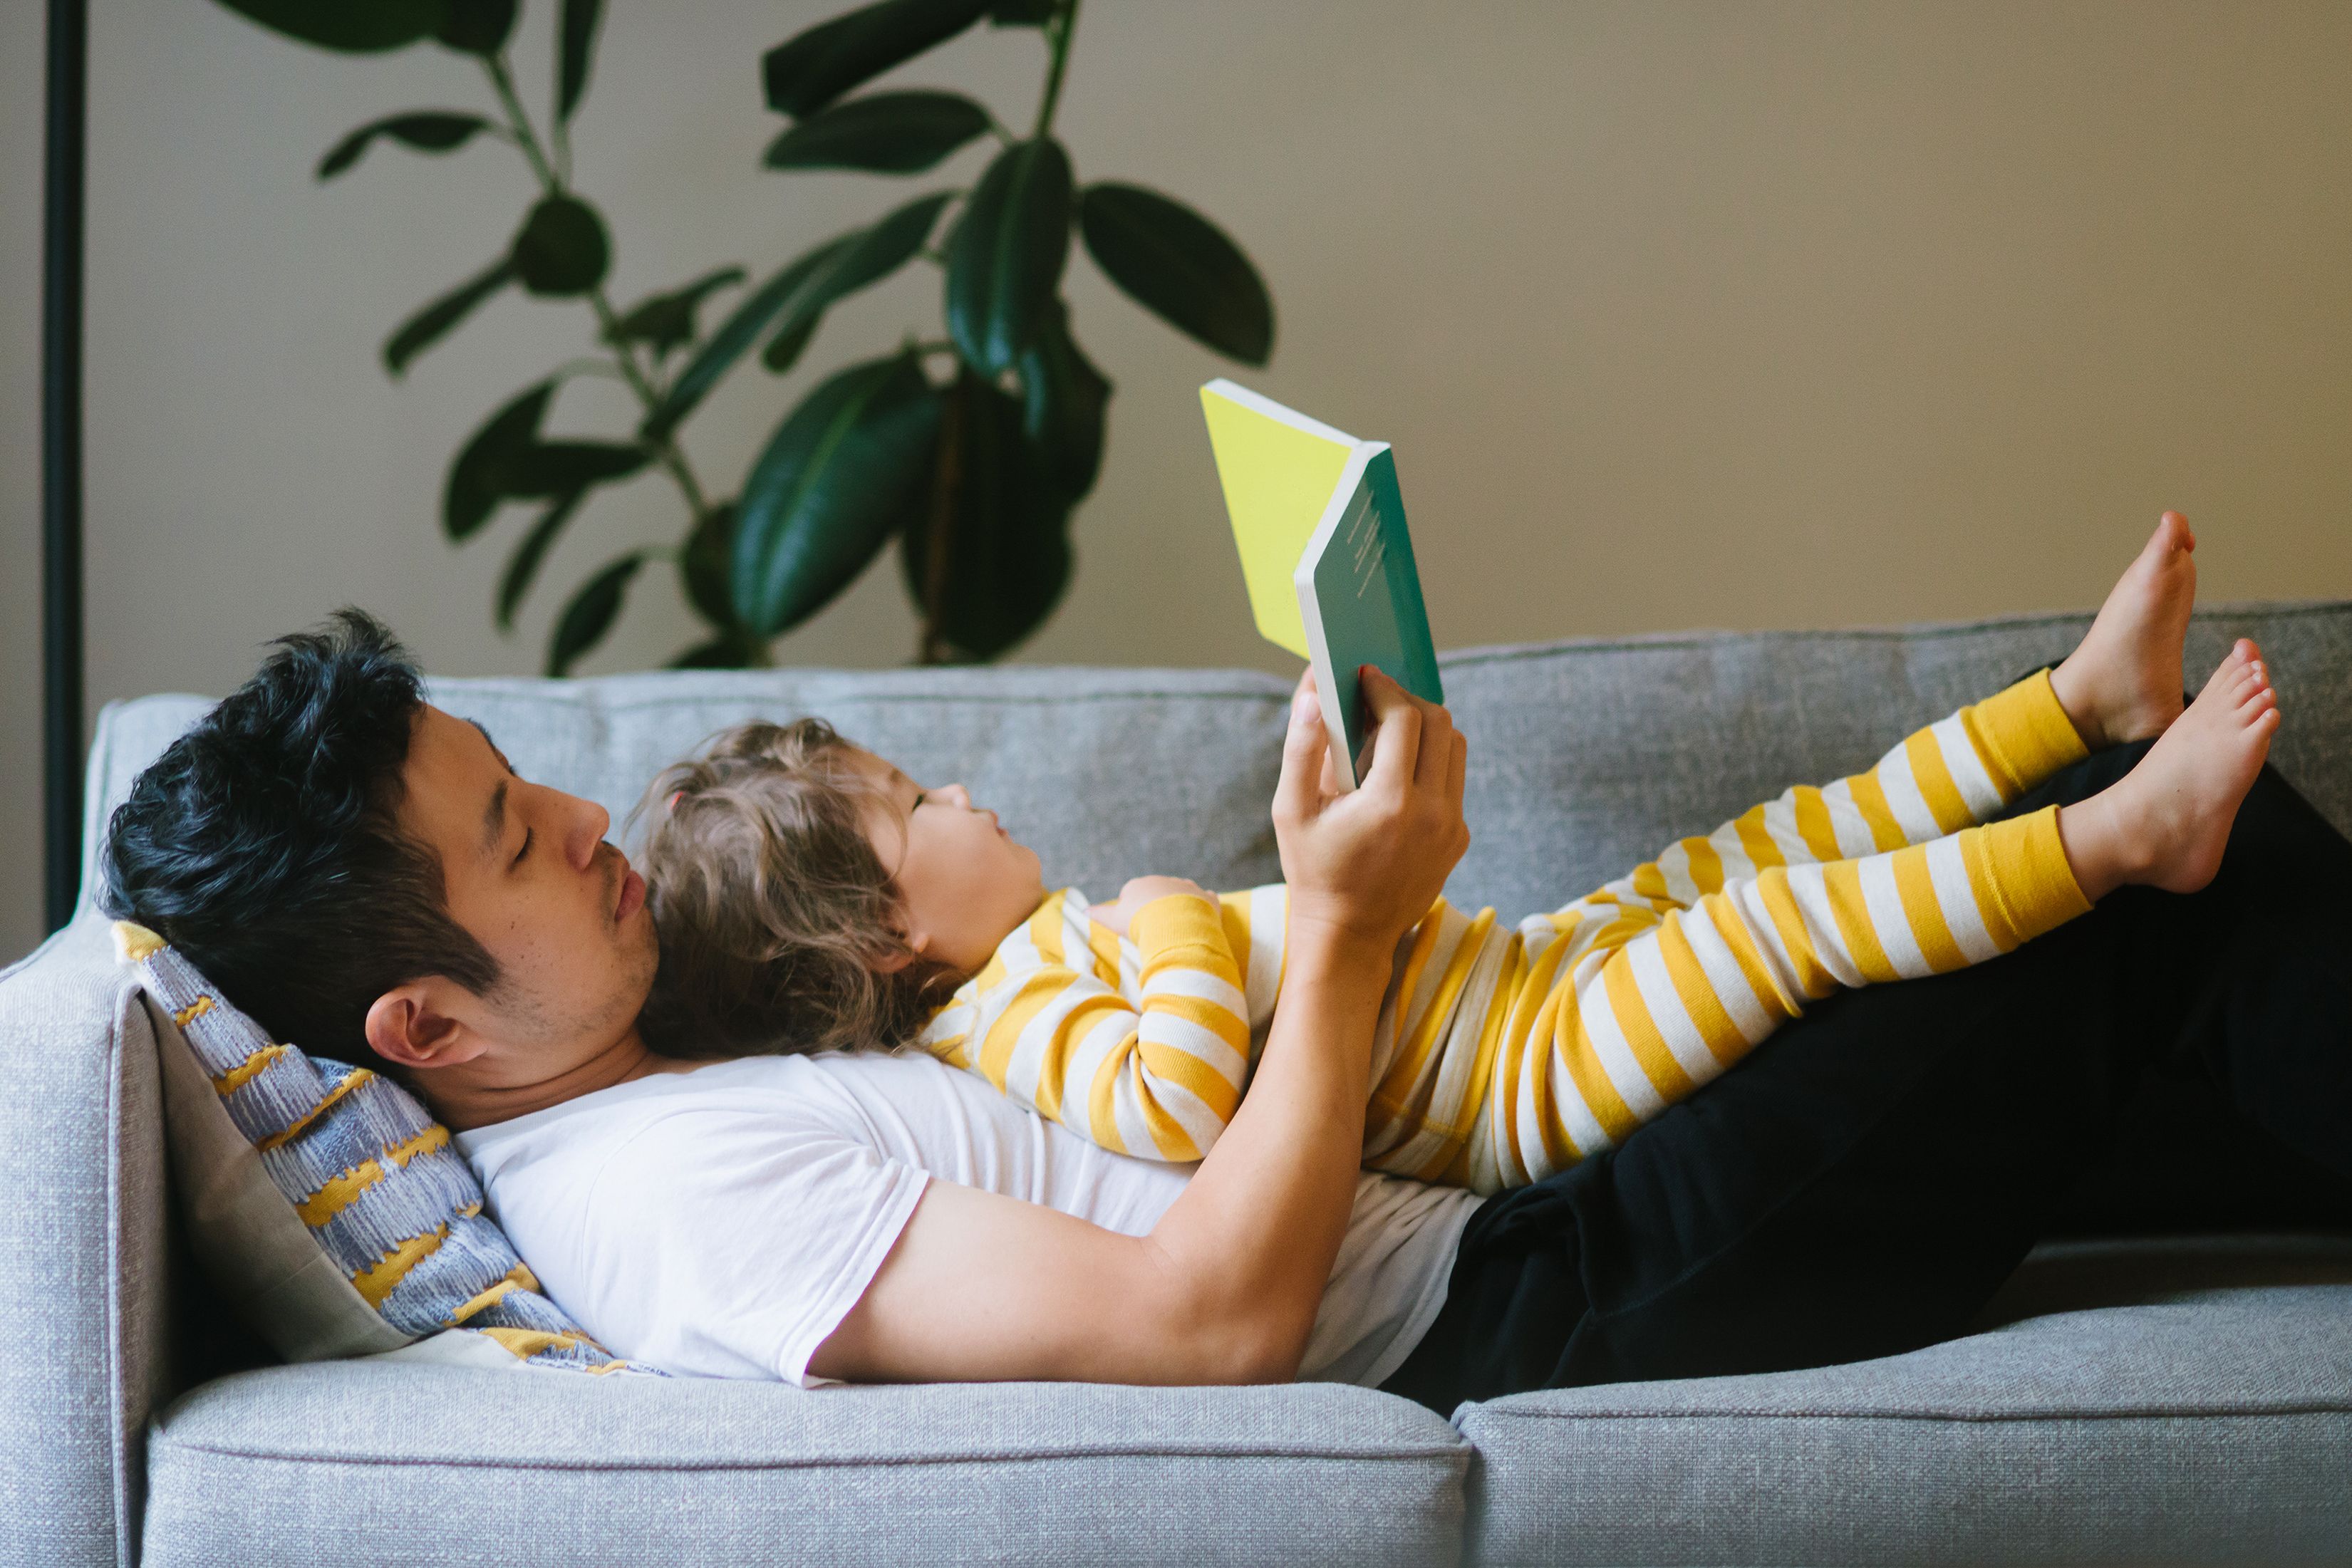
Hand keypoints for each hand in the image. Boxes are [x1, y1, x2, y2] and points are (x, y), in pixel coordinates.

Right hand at [1087, 875, 1212, 936]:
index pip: (1131, 894)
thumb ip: (1097, 914)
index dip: (1131, 910)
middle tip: (1155, 928)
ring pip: (1182, 893)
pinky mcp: (1206, 898)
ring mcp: (1187, 887)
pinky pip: (1206, 899)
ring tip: (1178, 926)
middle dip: (1157, 906)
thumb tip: (1082, 911)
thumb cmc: (1139, 922)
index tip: (1133, 925)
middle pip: (1158, 893)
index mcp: (1140, 885)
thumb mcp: (1112, 920)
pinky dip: (1204, 907)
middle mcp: (1164, 881)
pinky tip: (1202, 919)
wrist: (1174, 924)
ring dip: (1181, 905)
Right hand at [1271, 665, 1468, 955]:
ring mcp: (1452, 827)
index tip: (1364, 675)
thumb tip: (1314, 691)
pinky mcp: (1458, 838)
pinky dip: (1430, 762)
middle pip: (1439, 723)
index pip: (1404, 718)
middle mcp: (1432, 812)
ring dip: (1425, 727)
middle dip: (1407, 699)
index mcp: (1389, 803)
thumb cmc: (1312, 871)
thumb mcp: (1290, 811)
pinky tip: (1397, 771)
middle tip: (1375, 696)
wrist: (1350, 935)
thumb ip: (1301, 747)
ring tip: (1388, 728)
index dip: (1384, 688)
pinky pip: (1454, 781)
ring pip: (1455, 747)